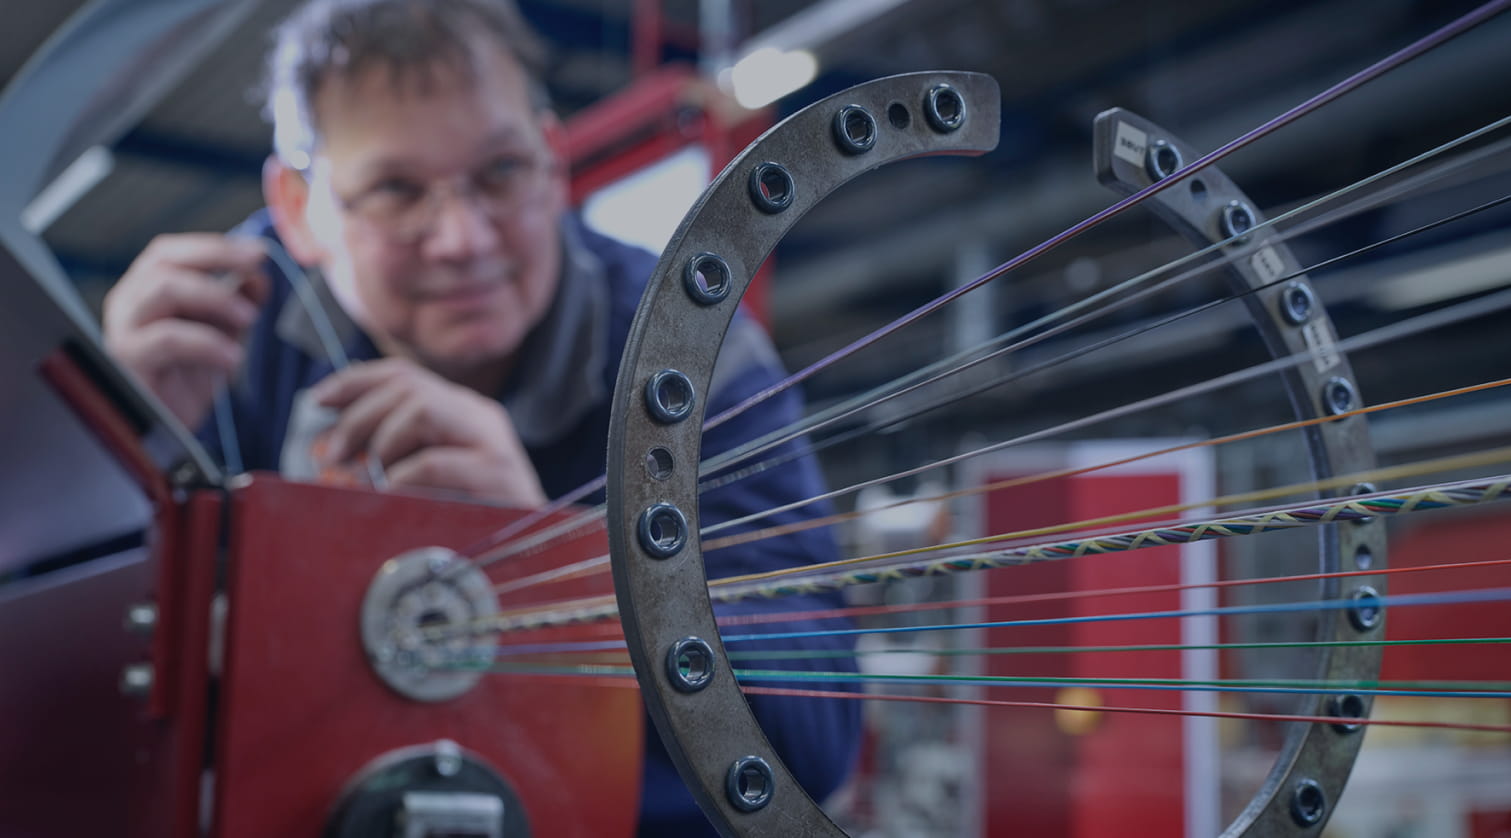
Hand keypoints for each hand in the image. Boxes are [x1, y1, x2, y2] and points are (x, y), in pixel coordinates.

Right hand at [102, 234, 268, 427]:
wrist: (164, 437)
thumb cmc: (184, 385)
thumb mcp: (219, 337)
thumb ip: (234, 305)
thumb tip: (258, 274)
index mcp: (145, 293)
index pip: (171, 252)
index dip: (214, 247)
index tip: (258, 252)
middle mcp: (127, 304)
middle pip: (164, 261)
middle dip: (216, 256)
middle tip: (257, 267)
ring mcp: (123, 330)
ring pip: (164, 289)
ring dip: (216, 296)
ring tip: (251, 317)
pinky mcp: (127, 362)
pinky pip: (168, 339)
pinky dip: (208, 343)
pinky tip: (233, 359)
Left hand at [310, 358, 546, 505]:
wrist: (532, 554)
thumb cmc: (471, 519)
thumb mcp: (430, 477)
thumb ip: (397, 450)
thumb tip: (335, 439)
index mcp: (463, 411)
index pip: (404, 374)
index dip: (355, 381)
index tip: (316, 400)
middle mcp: (480, 416)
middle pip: (408, 386)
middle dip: (358, 416)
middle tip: (333, 455)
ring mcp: (493, 442)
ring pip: (421, 410)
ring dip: (381, 443)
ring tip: (369, 478)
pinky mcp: (498, 474)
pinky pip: (435, 462)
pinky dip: (402, 478)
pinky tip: (392, 496)